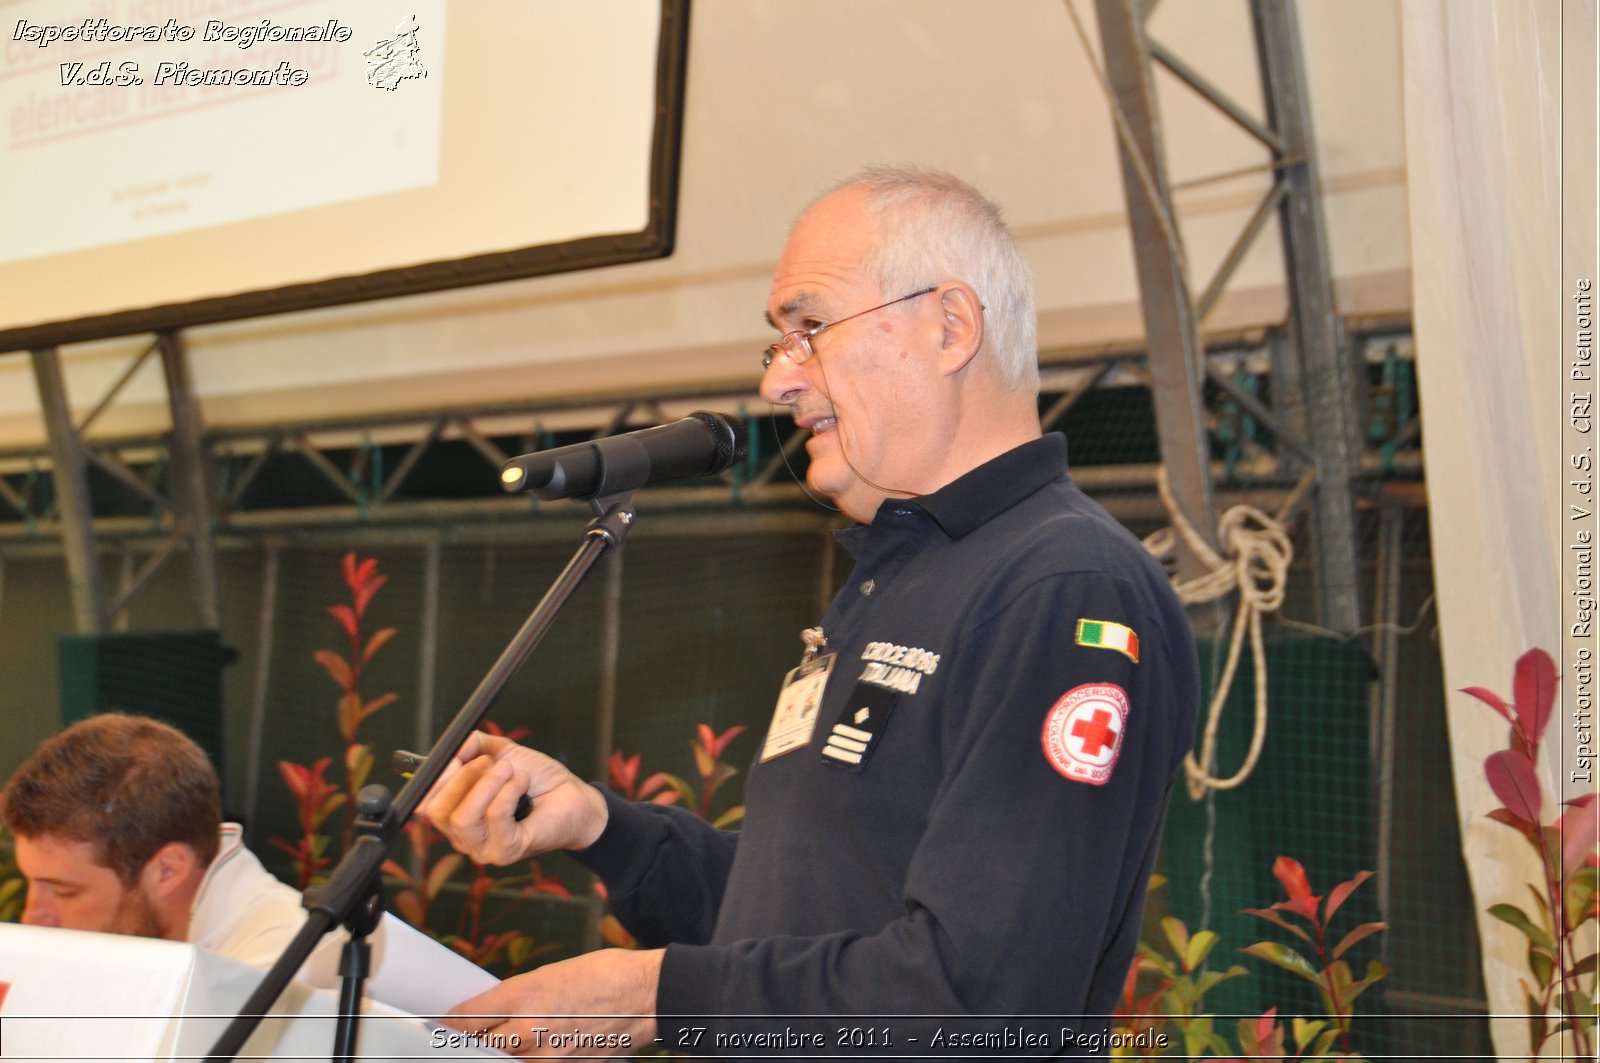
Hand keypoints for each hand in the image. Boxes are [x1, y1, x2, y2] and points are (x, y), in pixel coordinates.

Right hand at [418, 731, 607, 864]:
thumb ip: (475, 745)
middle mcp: (464, 837)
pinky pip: (494, 817)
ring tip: (510, 770)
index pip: (425, 805)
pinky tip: (522, 782)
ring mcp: (483, 849)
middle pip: (438, 812)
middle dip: (462, 779)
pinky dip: (509, 791)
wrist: (572, 796)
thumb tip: (456, 746)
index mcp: (456, 815)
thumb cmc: (535, 779)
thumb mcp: (501, 754)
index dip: (436, 778)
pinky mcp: (506, 852)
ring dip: (488, 783)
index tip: (456, 756)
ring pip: (464, 817)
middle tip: (488, 761)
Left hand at [438, 948, 662, 1056]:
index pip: (468, 1020)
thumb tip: (487, 1016)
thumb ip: (515, 997)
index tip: (445, 1025)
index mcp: (523, 995)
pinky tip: (534, 1048)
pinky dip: (529, 1059)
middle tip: (466, 1038)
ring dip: (502, 1052)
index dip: (452, 1024)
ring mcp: (548, 1057)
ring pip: (507, 1061)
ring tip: (511, 1040)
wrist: (647, 996)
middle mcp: (530, 1030)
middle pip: (480, 1047)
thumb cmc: (604, 975)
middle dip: (471, 1042)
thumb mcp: (550, 974)